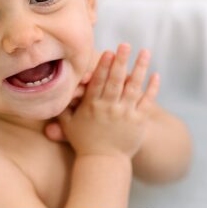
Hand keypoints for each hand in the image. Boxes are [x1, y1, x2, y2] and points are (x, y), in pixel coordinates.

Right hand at [56, 43, 159, 158]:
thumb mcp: (68, 126)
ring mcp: (125, 114)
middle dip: (121, 61)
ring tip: (145, 52)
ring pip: (134, 87)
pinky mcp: (139, 121)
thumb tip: (50, 93)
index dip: (103, 66)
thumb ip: (62, 109)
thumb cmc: (85, 142)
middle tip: (126, 44)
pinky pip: (147, 101)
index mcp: (92, 106)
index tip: (108, 52)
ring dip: (140, 68)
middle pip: (116, 80)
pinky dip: (152, 88)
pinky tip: (156, 74)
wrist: (104, 163)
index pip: (98, 82)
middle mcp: (109, 108)